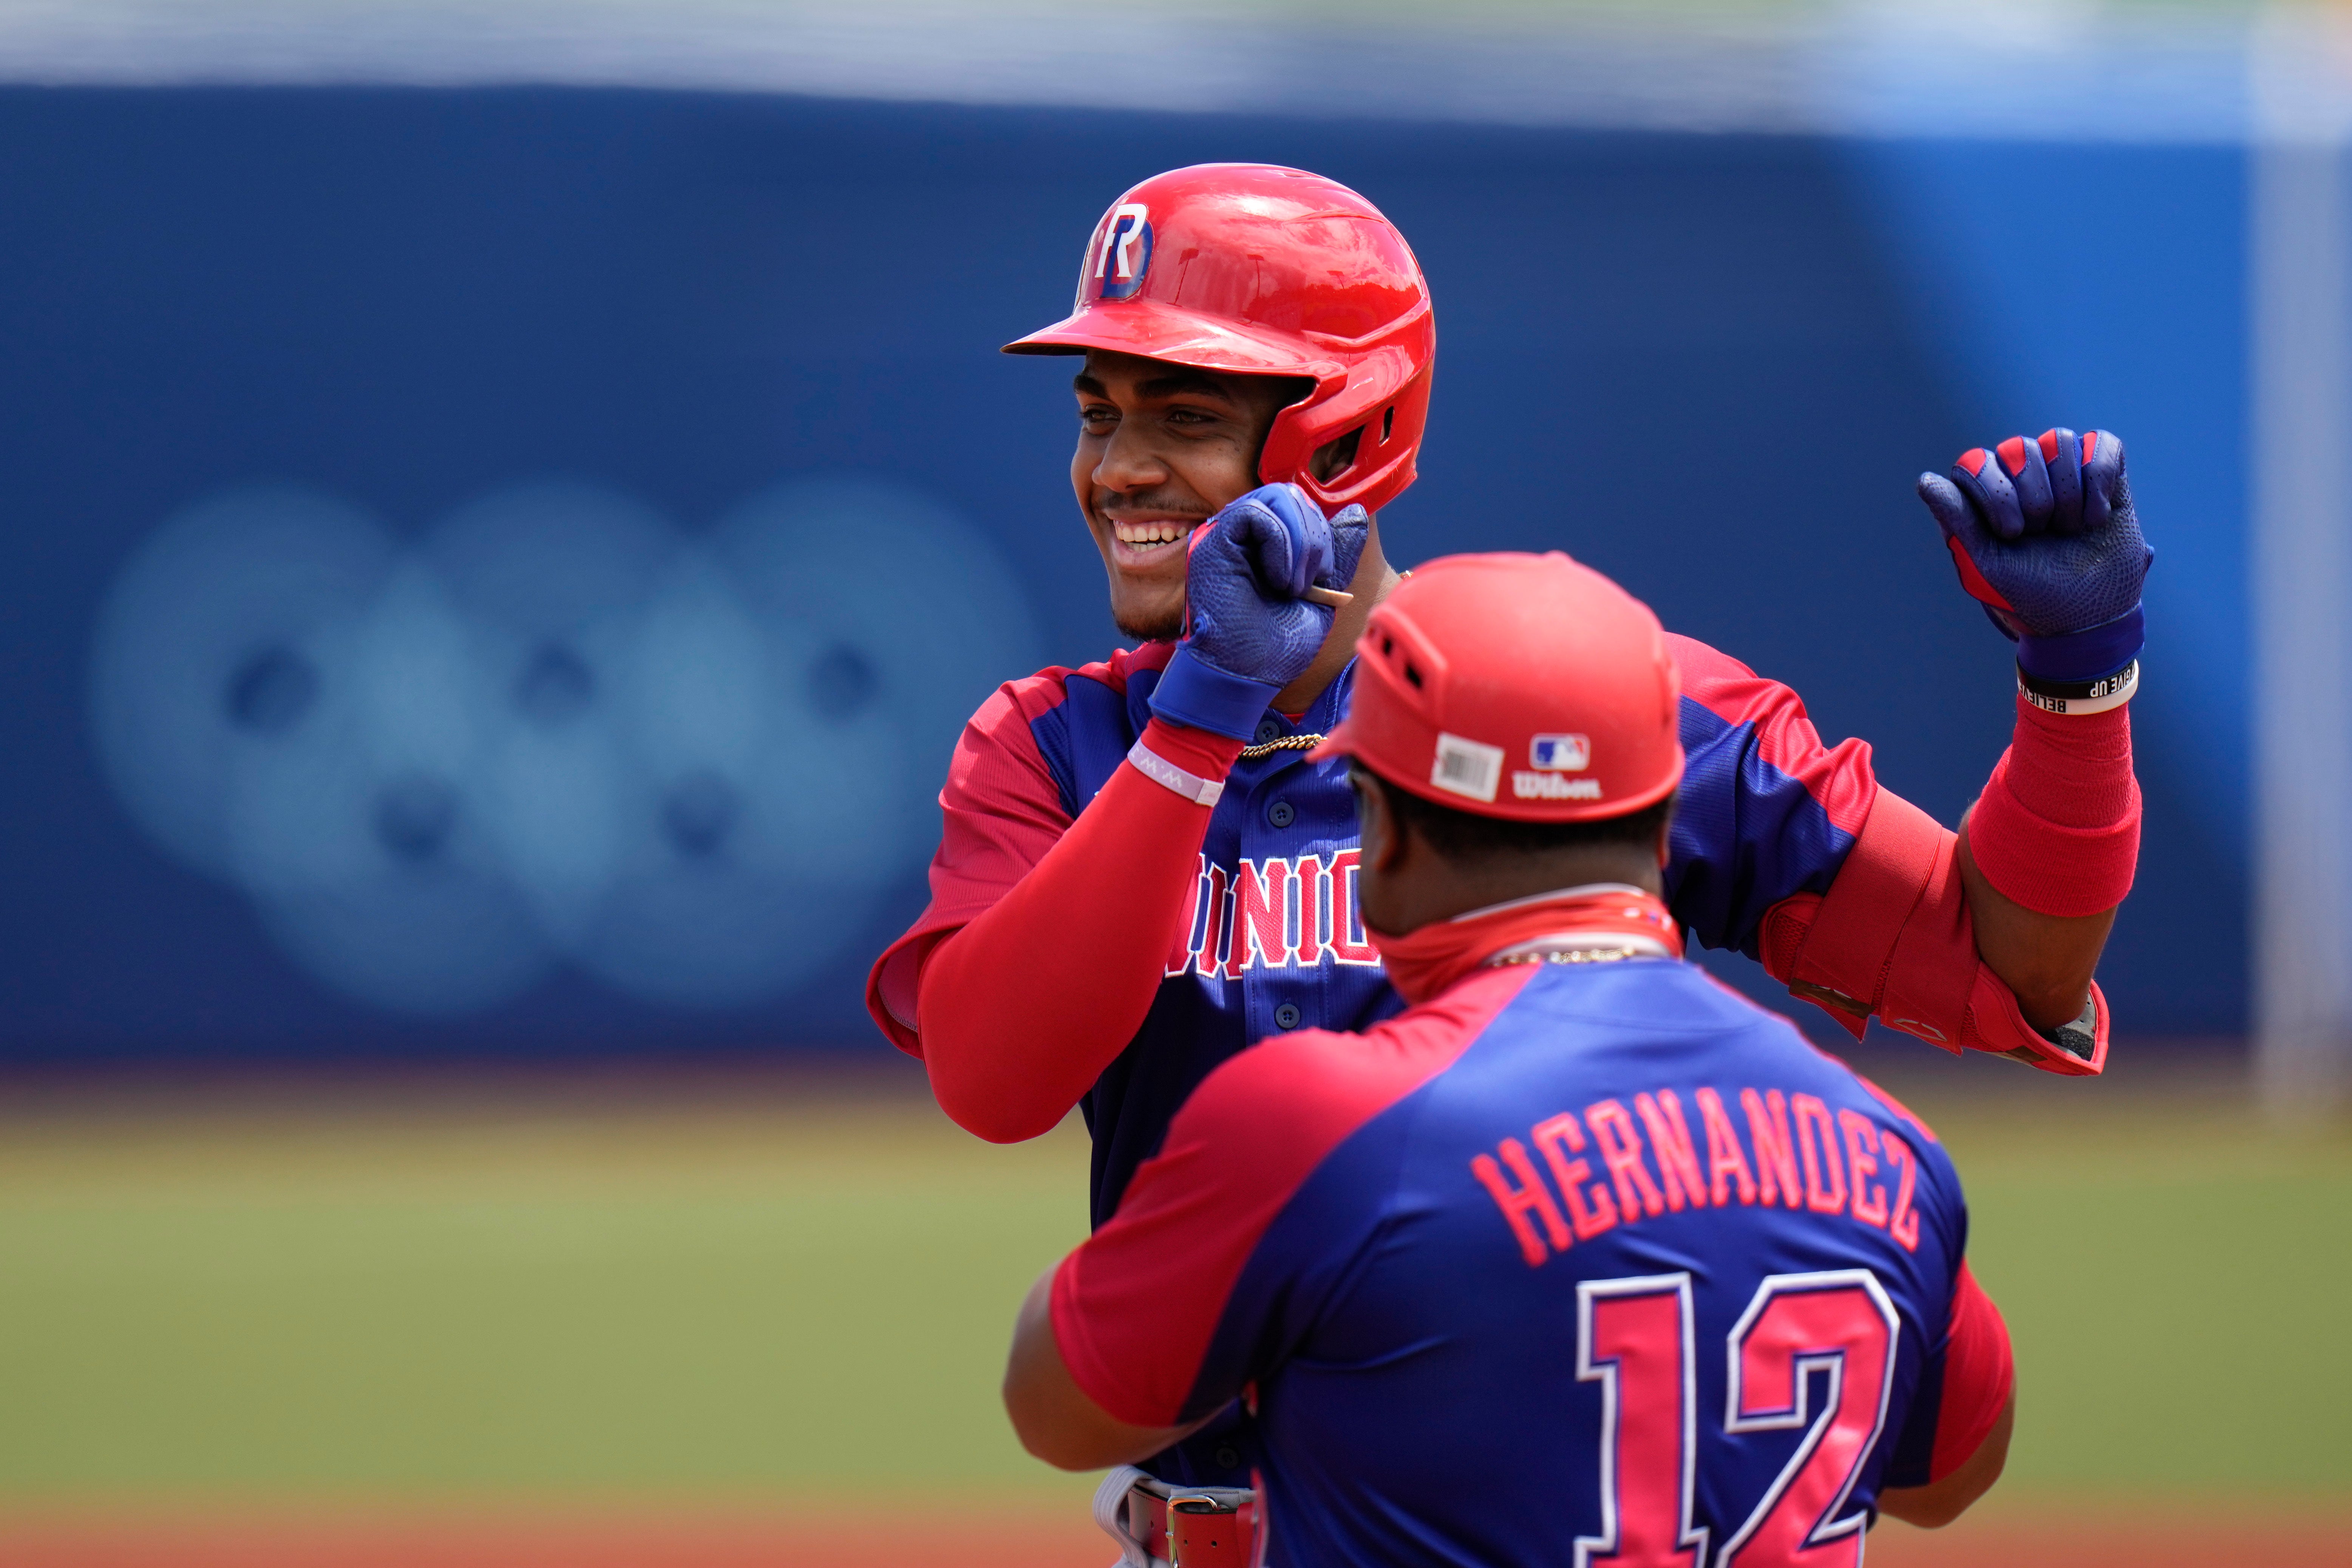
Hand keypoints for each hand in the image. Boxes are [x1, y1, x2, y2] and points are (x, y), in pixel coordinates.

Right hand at [1147, 484, 1367, 737]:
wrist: (1247, 677)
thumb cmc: (1278, 646)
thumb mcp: (1323, 594)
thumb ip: (1338, 554)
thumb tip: (1358, 512)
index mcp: (1267, 544)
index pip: (1302, 506)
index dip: (1323, 535)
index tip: (1322, 580)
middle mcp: (1245, 535)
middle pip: (1292, 495)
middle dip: (1316, 537)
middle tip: (1310, 584)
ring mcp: (1227, 535)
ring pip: (1277, 497)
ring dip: (1300, 543)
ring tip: (1295, 586)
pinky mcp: (1213, 541)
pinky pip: (1255, 512)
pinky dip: (1280, 543)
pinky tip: (1280, 580)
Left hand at [1917, 429, 2152, 682]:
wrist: (2086, 614)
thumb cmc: (2029, 592)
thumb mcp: (1985, 562)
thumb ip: (1957, 519)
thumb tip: (1925, 481)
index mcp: (1985, 495)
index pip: (1974, 462)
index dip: (1996, 494)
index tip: (2012, 534)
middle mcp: (2020, 476)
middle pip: (2018, 448)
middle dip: (2035, 498)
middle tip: (2044, 535)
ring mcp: (2061, 470)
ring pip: (2058, 440)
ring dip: (2068, 492)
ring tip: (2072, 529)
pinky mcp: (2103, 473)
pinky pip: (2101, 443)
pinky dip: (2100, 476)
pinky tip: (2098, 515)